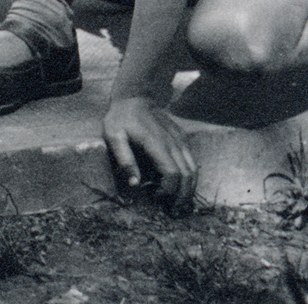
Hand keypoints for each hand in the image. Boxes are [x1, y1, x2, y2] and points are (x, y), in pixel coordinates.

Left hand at [103, 95, 196, 210]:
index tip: (156, 197)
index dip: (168, 190)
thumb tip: (135, 184)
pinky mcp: (183, 139)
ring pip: (194, 169)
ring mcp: (181, 140)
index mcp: (157, 143)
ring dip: (189, 189)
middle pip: (188, 175)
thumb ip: (124, 159)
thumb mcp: (113, 136)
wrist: (135, 97)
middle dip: (182, 196)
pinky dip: (191, 178)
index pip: (173, 173)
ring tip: (178, 203)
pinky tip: (181, 187)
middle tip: (171, 210)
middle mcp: (174, 142)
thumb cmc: (121, 118)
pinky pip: (193, 162)